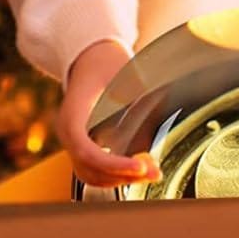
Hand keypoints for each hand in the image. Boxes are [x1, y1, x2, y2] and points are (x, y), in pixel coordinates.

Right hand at [57, 39, 161, 189]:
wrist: (91, 58)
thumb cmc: (107, 63)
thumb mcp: (126, 73)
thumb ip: (145, 93)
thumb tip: (170, 107)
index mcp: (73, 113)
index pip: (86, 150)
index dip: (112, 163)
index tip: (140, 165)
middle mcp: (68, 132)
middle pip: (89, 169)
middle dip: (122, 176)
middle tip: (154, 172)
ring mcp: (74, 142)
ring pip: (92, 175)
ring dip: (121, 180)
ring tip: (152, 173)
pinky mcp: (84, 147)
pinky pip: (96, 171)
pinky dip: (117, 175)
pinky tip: (141, 169)